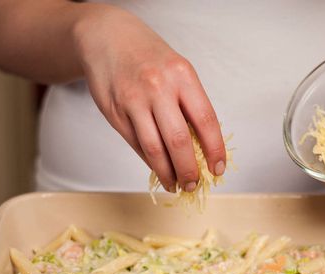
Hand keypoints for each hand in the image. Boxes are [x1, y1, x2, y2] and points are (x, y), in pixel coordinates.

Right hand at [72, 7, 225, 191]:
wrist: (106, 36)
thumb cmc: (148, 56)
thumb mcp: (177, 70)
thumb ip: (189, 104)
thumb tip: (203, 147)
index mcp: (182, 75)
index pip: (206, 120)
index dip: (215, 150)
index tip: (218, 169)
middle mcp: (158, 87)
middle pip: (179, 141)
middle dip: (189, 170)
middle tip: (194, 184)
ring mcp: (134, 100)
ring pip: (155, 149)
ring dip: (168, 173)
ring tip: (176, 185)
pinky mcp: (115, 112)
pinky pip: (136, 144)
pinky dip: (150, 161)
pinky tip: (159, 169)